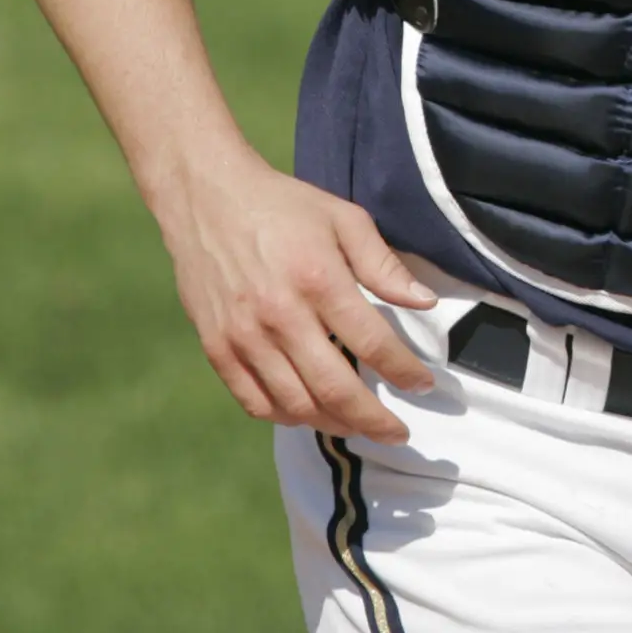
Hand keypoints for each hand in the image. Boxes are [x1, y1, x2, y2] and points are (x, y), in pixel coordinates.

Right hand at [156, 146, 436, 443]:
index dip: (404, 372)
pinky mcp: (216, 348)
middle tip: (397, 433)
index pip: (372, 343)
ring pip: (296, 404)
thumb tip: (425, 302)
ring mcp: (243, 336)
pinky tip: (308, 412)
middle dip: (374, 420)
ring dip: (333, 424)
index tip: (423, 385)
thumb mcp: (343, 219)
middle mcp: (280, 315)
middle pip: (336, 389)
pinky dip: (286, 416)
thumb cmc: (283, 207)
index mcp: (318, 280)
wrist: (205, 198)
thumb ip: (383, 265)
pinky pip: (255, 401)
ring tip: (357, 424)